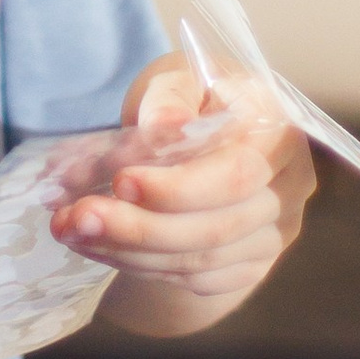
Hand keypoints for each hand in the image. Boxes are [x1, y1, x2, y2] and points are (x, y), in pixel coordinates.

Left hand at [51, 51, 313, 335]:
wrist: (206, 135)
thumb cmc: (191, 99)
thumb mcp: (179, 79)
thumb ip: (170, 99)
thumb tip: (166, 123)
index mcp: (279, 133)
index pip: (237, 174)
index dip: (179, 188)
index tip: (120, 182)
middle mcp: (287, 189)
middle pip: (215, 227)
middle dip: (139, 228)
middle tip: (76, 218)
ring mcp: (272, 234)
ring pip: (200, 261)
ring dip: (128, 252)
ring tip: (71, 231)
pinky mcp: (249, 265)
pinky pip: (193, 279)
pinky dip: (138, 265)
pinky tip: (96, 246)